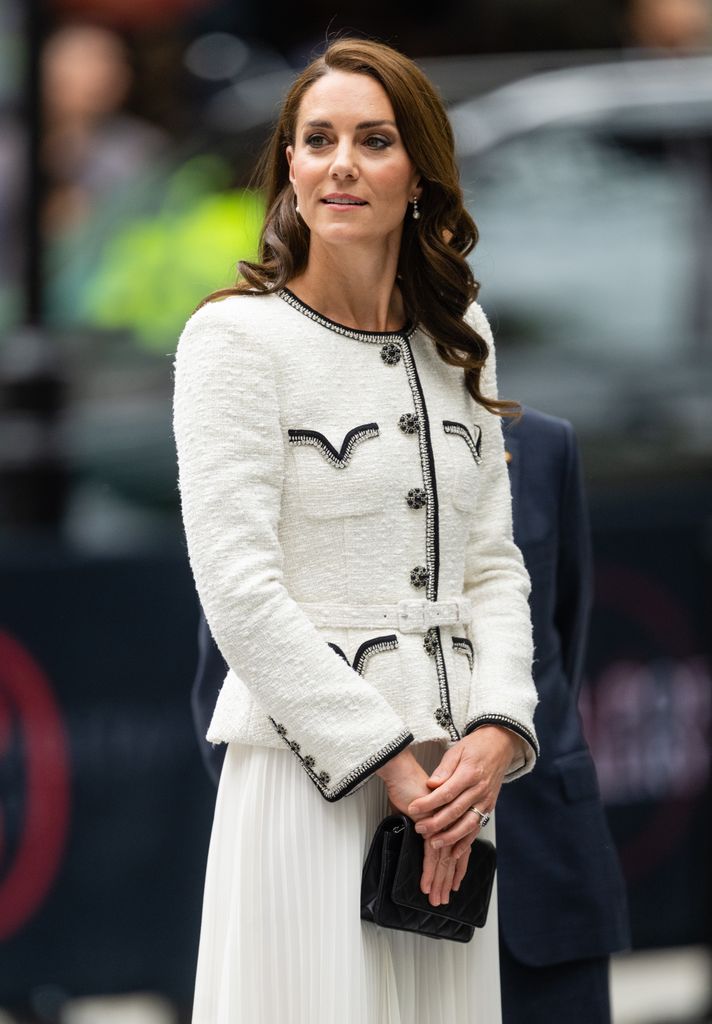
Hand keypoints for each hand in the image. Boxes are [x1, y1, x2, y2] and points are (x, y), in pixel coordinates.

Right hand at [377, 751, 464, 907]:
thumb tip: (419, 833)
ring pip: (442, 861)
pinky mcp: (429, 827)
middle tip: (443, 900)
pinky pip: (430, 854)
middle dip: (446, 882)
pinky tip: (425, 884)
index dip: (457, 869)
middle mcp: (448, 825)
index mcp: (449, 820)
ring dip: (438, 882)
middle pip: (451, 859)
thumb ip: (423, 821)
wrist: (402, 770)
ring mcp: (440, 826)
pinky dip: (427, 871)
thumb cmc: (410, 784)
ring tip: (435, 899)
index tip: (455, 884)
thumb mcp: (420, 806)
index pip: (457, 849)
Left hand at [405, 727, 523, 897]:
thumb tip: (432, 784)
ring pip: (468, 824)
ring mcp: (486, 800)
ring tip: (433, 843)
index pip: (446, 792)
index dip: (428, 803)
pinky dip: (467, 842)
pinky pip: (478, 827)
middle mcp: (480, 789)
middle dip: (436, 823)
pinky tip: (455, 851)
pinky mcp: (489, 807)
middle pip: (456, 811)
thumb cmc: (477, 746)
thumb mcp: (457, 750)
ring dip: (450, 837)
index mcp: (469, 773)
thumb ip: (444, 769)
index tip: (413, 808)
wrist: (501, 744)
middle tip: (419, 828)